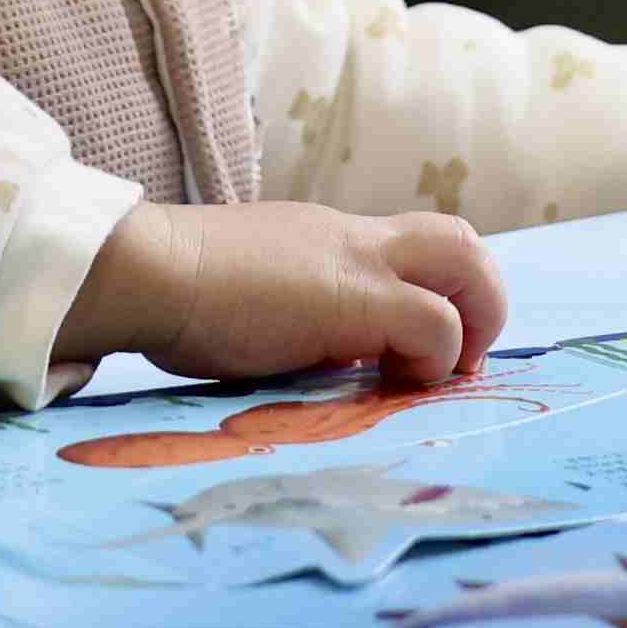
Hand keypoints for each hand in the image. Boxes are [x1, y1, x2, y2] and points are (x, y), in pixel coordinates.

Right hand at [74, 198, 508, 395]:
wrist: (146, 271)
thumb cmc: (173, 292)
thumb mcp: (249, 297)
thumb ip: (290, 316)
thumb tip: (306, 358)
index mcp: (329, 241)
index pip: (412, 248)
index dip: (434, 297)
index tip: (414, 356)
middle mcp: (355, 240)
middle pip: (461, 240)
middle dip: (480, 304)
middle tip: (452, 366)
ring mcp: (360, 263)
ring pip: (468, 263)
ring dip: (474, 325)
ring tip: (437, 377)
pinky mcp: (359, 300)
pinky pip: (436, 325)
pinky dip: (433, 361)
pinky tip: (392, 387)